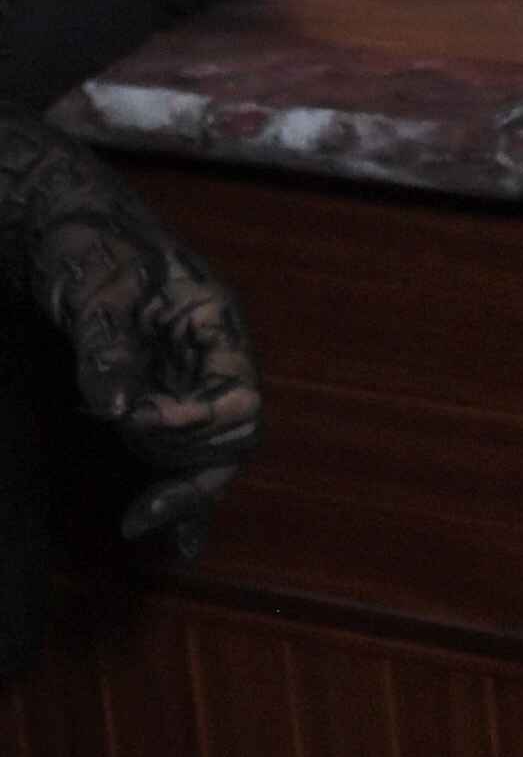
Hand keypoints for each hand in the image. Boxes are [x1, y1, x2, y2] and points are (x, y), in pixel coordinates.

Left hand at [3, 128, 261, 553]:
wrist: (53, 218)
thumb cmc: (85, 240)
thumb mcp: (95, 288)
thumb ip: (110, 348)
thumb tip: (119, 411)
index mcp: (215, 326)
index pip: (234, 401)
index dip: (190, 426)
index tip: (130, 426)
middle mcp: (208, 358)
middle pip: (231, 438)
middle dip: (191, 478)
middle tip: (139, 514)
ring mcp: (180, 376)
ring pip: (205, 453)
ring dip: (181, 491)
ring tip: (144, 527)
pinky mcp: (149, 390)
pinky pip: (177, 450)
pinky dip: (178, 493)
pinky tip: (175, 537)